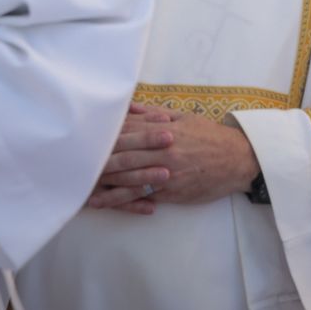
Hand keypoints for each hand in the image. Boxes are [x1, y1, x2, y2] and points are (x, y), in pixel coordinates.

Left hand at [87, 103, 259, 211]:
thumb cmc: (210, 137)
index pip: (128, 132)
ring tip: (77, 184)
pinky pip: (141, 196)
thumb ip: (154, 114)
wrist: (239, 160)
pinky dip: (119, 200)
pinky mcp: (171, 192)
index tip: (83, 137)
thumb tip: (129, 107)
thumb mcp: (184, 118)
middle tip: (72, 161)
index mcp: (165, 131)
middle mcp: (163, 151)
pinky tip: (101, 203)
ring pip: (128, 177)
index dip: (105, 136)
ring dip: (102, 181)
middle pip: (123, 154)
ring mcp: (166, 173)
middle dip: (98, 158)